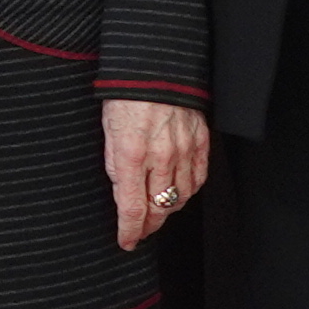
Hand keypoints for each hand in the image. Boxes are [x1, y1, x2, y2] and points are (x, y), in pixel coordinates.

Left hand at [101, 99, 212, 251]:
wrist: (155, 66)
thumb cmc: (125, 94)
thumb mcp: (107, 130)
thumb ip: (116, 164)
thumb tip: (123, 191)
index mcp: (132, 154)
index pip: (133, 208)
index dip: (130, 231)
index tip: (126, 242)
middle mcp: (161, 157)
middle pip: (159, 208)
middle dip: (148, 226)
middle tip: (140, 231)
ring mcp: (184, 150)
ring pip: (181, 197)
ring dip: (168, 209)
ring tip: (157, 211)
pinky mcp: (200, 141)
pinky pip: (198, 178)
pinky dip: (188, 191)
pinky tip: (179, 192)